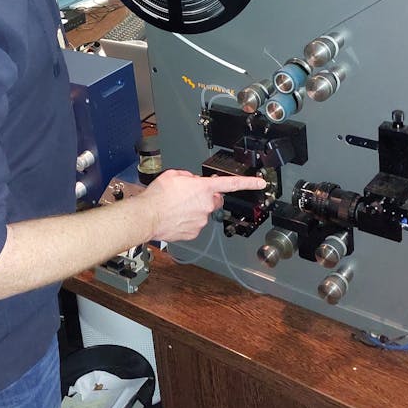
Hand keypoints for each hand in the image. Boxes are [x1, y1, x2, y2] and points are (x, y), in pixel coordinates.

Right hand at [140, 169, 266, 242]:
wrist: (147, 216)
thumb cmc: (158, 196)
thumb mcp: (173, 175)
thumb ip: (188, 177)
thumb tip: (192, 182)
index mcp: (204, 188)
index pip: (231, 184)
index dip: (248, 182)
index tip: (260, 182)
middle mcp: (206, 205)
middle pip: (213, 199)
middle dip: (204, 197)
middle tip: (187, 196)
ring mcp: (201, 221)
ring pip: (202, 213)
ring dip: (193, 209)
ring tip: (175, 207)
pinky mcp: (193, 232)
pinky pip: (193, 224)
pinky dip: (186, 221)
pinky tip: (174, 217)